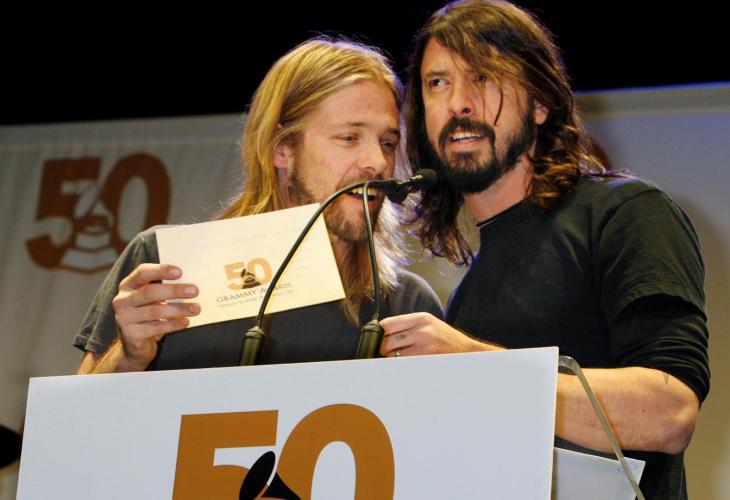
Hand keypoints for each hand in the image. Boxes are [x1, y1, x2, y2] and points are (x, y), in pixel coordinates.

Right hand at [111, 263, 199, 368]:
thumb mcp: (152, 298)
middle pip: (149, 292)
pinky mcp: (132, 335)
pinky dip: (173, 324)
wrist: (135, 342)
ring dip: (178, 309)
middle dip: (174, 290)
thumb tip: (190, 284)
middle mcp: (123, 300)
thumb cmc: (148, 312)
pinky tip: (185, 322)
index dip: (160, 270)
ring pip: (155, 311)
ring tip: (196, 308)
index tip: (180, 272)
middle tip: (194, 291)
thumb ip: (163, 288)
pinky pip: (156, 328)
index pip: (142, 272)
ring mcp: (125, 318)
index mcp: (128, 285)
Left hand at [379, 312, 498, 357]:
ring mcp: (424, 346)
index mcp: (420, 318)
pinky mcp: (426, 359)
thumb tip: (382, 333)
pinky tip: (405, 363)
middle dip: (383, 348)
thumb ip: (407, 326)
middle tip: (388, 352)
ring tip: (398, 358)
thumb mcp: (429, 324)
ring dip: (390, 358)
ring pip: (392, 354)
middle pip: (386, 340)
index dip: (379, 332)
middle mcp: (422, 330)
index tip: (378, 338)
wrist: (467, 352)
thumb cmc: (446, 339)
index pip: (387, 323)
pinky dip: (399, 365)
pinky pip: (403, 363)